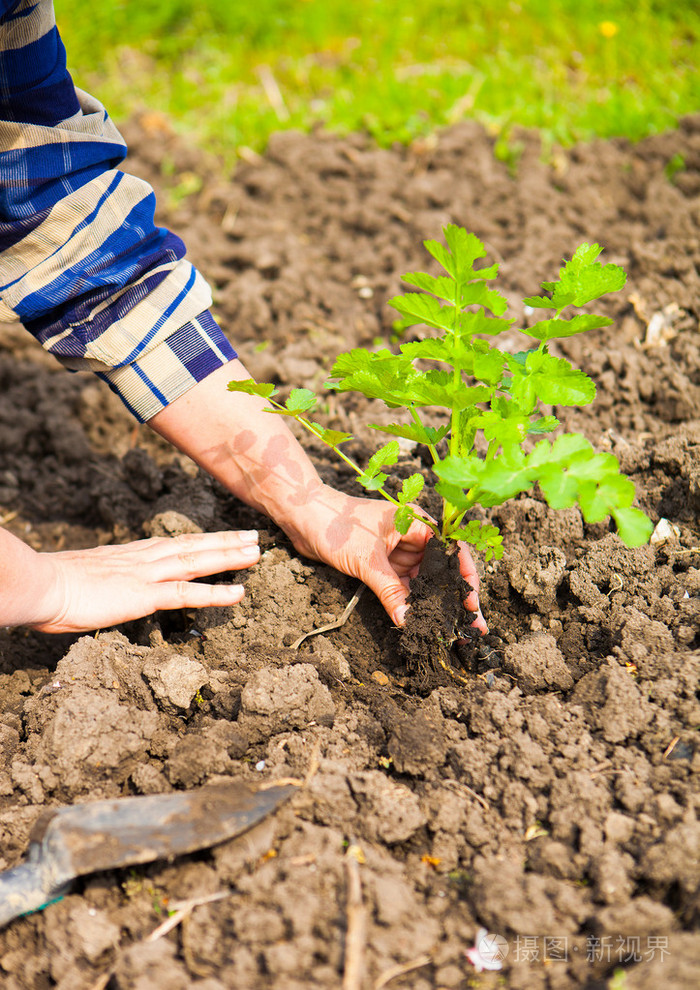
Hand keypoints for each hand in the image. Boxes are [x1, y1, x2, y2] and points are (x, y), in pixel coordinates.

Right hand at [29, 530, 260, 633]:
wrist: (40, 584)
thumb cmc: (51, 586)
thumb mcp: (85, 579)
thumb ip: (104, 582)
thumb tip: (106, 590)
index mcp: (130, 555)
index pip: (173, 544)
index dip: (201, 541)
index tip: (222, 537)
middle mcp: (143, 559)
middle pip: (193, 546)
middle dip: (224, 542)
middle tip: (253, 537)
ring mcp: (146, 575)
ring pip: (197, 562)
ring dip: (229, 557)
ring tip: (256, 553)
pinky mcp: (144, 595)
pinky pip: (187, 594)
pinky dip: (216, 593)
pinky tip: (239, 593)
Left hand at [284, 485, 487, 632]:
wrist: (302, 517)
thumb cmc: (337, 525)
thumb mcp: (368, 560)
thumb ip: (390, 590)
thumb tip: (408, 619)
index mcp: (417, 523)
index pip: (452, 551)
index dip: (465, 578)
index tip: (472, 603)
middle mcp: (412, 537)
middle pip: (440, 571)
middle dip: (453, 598)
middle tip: (470, 625)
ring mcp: (397, 552)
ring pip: (421, 582)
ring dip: (432, 603)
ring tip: (450, 628)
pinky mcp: (382, 565)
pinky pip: (402, 586)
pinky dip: (409, 602)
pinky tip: (419, 620)